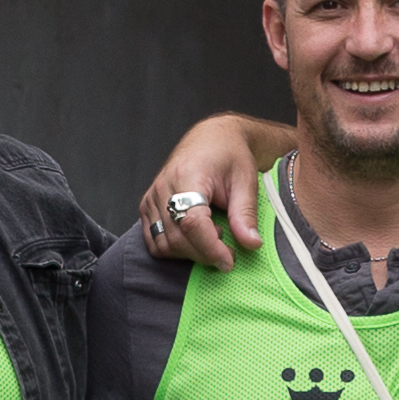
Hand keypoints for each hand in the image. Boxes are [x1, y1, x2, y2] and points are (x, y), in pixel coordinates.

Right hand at [137, 114, 271, 267]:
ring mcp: (151, 198)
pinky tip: (195, 238)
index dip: (210, 248)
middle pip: (177, 238)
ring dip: (190, 253)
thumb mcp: (245, 181)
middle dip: (204, 254)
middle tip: (228, 251)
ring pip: (163, 244)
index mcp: (188, 176)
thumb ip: (245, 214)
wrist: (212, 139)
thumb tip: (251, 244)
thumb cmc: (229, 155)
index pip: (192, 223)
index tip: (229, 260)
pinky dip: (174, 249)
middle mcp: (163, 187)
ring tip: (212, 236)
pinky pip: (153, 241)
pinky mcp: (147, 206)